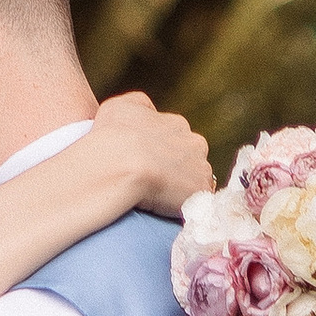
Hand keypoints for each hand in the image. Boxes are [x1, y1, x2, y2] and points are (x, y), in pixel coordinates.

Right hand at [93, 89, 213, 219]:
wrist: (121, 165)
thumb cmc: (113, 136)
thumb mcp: (119, 106)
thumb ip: (139, 104)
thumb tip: (148, 111)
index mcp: (177, 124)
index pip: (177, 139)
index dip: (162, 152)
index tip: (147, 163)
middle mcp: (195, 143)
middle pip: (191, 158)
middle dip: (176, 168)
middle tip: (154, 183)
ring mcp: (201, 168)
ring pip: (195, 180)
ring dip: (181, 188)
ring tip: (157, 200)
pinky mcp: (201, 192)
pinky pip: (197, 201)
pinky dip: (185, 205)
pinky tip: (166, 210)